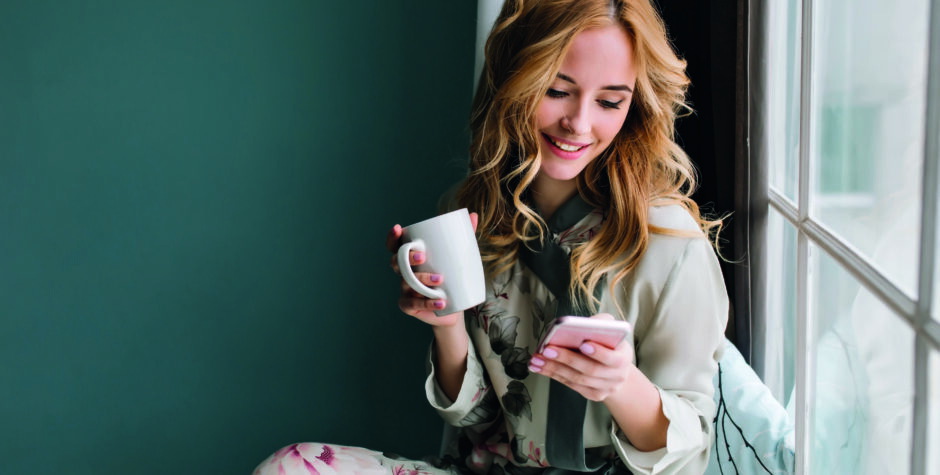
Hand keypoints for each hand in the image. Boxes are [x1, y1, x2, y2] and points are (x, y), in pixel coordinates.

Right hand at [385, 212, 478, 326]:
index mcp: (411, 257)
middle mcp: (404, 272)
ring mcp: (405, 290)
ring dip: (422, 280)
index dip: (393, 237)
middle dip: (407, 258)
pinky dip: (427, 303)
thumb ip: (463, 236)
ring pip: (407, 282)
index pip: (395, 246)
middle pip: (397, 262)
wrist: (454, 306)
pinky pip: (413, 304)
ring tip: (441, 280)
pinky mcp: (409, 306)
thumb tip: (473, 215)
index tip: (398, 228)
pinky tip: (441, 301)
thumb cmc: (452, 276)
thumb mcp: (457, 256)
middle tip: (423, 257)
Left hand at [528, 313, 635, 401]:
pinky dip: (553, 375)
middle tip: (548, 349)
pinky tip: (539, 367)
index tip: (583, 343)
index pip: (612, 358)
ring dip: (554, 368)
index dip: (598, 352)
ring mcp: (606, 388)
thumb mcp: (611, 329)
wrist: (616, 369)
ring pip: (577, 379)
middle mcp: (617, 376)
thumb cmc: (609, 342)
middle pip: (590, 369)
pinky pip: (571, 385)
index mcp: (624, 357)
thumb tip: (583, 324)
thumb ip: (601, 323)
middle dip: (567, 359)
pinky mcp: (594, 394)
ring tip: (537, 359)